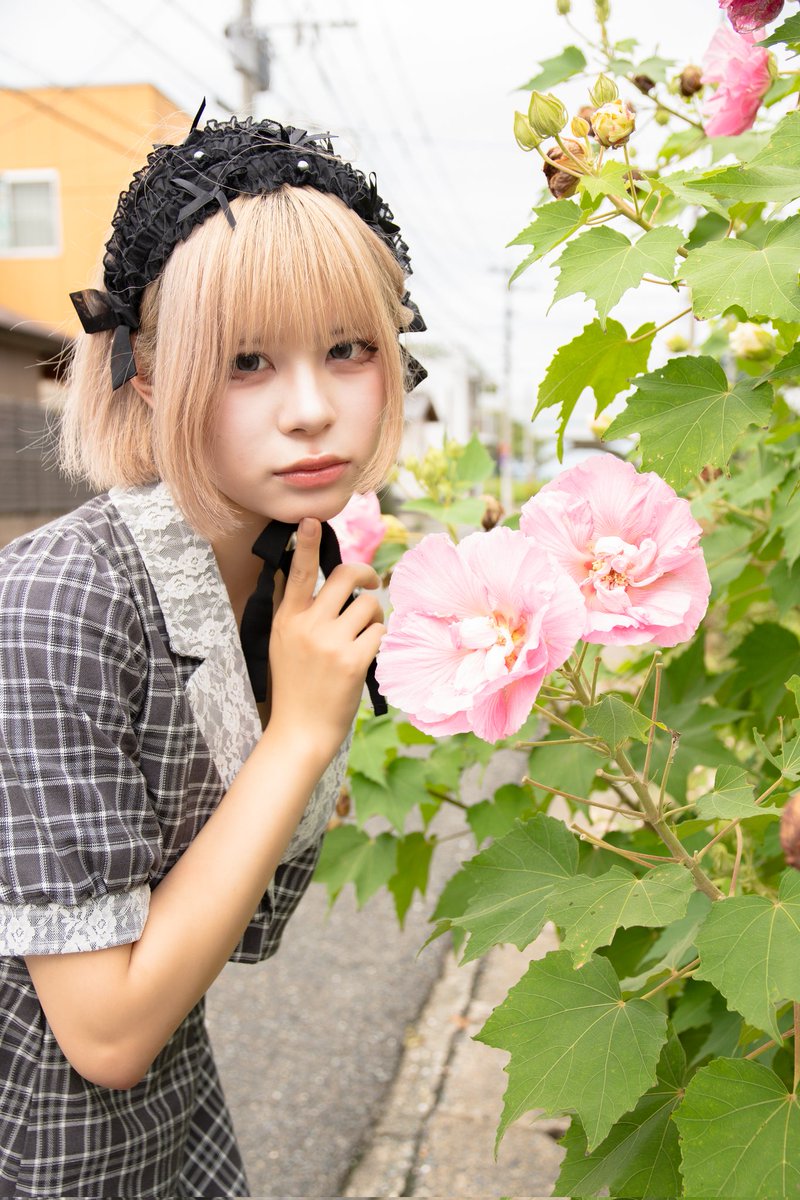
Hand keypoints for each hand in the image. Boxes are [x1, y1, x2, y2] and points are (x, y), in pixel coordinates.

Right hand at [267, 517, 384, 758]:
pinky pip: (379, 633)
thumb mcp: (282, 643)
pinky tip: (365, 656)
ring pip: (369, 606)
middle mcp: (307, 626)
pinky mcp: (353, 662)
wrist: (299, 731)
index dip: (306, 544)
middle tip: (370, 583)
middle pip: (346, 576)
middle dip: (365, 574)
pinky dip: (377, 641)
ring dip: (374, 617)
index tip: (311, 520)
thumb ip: (294, 609)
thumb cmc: (295, 686)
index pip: (298, 573)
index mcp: (287, 619)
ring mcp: (331, 644)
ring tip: (363, 635)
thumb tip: (307, 574)